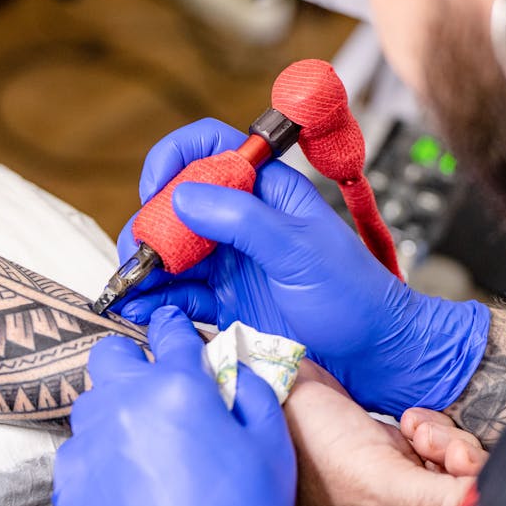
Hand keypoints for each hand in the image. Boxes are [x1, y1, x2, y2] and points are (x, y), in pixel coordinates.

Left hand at [53, 306, 294, 505]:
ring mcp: (90, 443)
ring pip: (92, 404)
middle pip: (110, 354)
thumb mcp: (271, 447)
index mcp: (178, 388)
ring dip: (115, 412)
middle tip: (155, 392)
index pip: (168, 331)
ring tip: (145, 448)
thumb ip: (250, 392)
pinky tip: (128, 484)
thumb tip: (232, 371)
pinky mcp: (69, 481)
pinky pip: (79, 452)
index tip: (174, 334)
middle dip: (132, 363)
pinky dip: (99, 458)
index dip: (174, 329)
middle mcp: (124, 404)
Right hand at [118, 118, 489, 415]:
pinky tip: (141, 307)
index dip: (175, 158)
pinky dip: (156, 298)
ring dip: (146, 265)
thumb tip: (183, 196)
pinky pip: (179, 292)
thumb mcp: (299, 250)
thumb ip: (242, 219)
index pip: (210, 148)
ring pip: (171, 250)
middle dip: (151, 223)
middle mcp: (241, 220)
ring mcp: (230, 260)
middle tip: (141, 252)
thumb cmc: (355, 296)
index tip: (156, 188)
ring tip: (131, 285)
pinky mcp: (223, 300)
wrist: (374, 356)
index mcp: (265, 190)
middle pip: (177, 202)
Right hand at [284, 360, 474, 505]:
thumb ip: (435, 500)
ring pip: (459, 470)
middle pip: (465, 504)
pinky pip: (444, 445)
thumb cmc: (306, 442)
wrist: (282, 388)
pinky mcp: (404, 453)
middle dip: (460, 469)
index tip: (468, 482)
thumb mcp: (375, 478)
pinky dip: (433, 430)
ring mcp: (404, 485)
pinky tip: (407, 424)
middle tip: (439, 450)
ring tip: (413, 432)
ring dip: (445, 443)